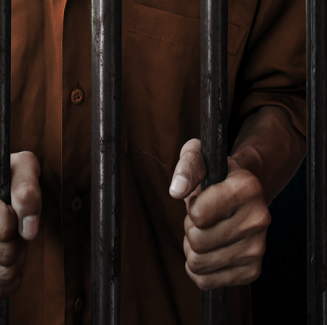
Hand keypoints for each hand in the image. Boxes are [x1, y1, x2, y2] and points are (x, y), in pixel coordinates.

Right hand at [0, 151, 41, 304]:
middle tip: (14, 228)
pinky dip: (7, 282)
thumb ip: (28, 190)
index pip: (5, 226)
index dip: (18, 219)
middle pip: (6, 254)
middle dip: (20, 242)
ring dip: (16, 261)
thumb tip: (28, 230)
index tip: (11, 208)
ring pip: (3, 276)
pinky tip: (2, 260)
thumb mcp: (21, 167)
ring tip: (8, 241)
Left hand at [169, 139, 270, 289]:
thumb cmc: (215, 174)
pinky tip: (208, 250)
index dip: (191, 206)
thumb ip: (187, 167)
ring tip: (206, 230)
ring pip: (199, 263)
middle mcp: (260, 219)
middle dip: (190, 228)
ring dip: (192, 248)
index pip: (198, 214)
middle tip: (202, 216)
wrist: (243, 193)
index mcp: (248, 188)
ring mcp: (259, 248)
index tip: (202, 198)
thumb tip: (176, 190)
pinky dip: (199, 268)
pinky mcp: (252, 270)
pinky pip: (207, 281)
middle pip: (197, 241)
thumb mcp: (199, 156)